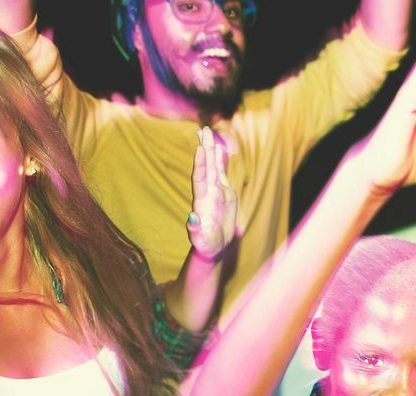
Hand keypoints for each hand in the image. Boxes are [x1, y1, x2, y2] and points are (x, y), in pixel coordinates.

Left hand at [186, 126, 237, 262]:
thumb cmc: (206, 244)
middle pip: (206, 167)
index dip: (201, 164)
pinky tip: (220, 149)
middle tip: (203, 130)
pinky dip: (221, 161)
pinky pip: (222, 173)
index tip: (201, 149)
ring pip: (213, 167)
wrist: (213, 246)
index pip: (200, 178)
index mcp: (202, 201)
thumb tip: (191, 218)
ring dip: (211, 150)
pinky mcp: (224, 194)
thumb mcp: (201, 239)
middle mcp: (207, 192)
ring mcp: (216, 192)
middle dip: (205, 149)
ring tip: (208, 133)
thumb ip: (196, 229)